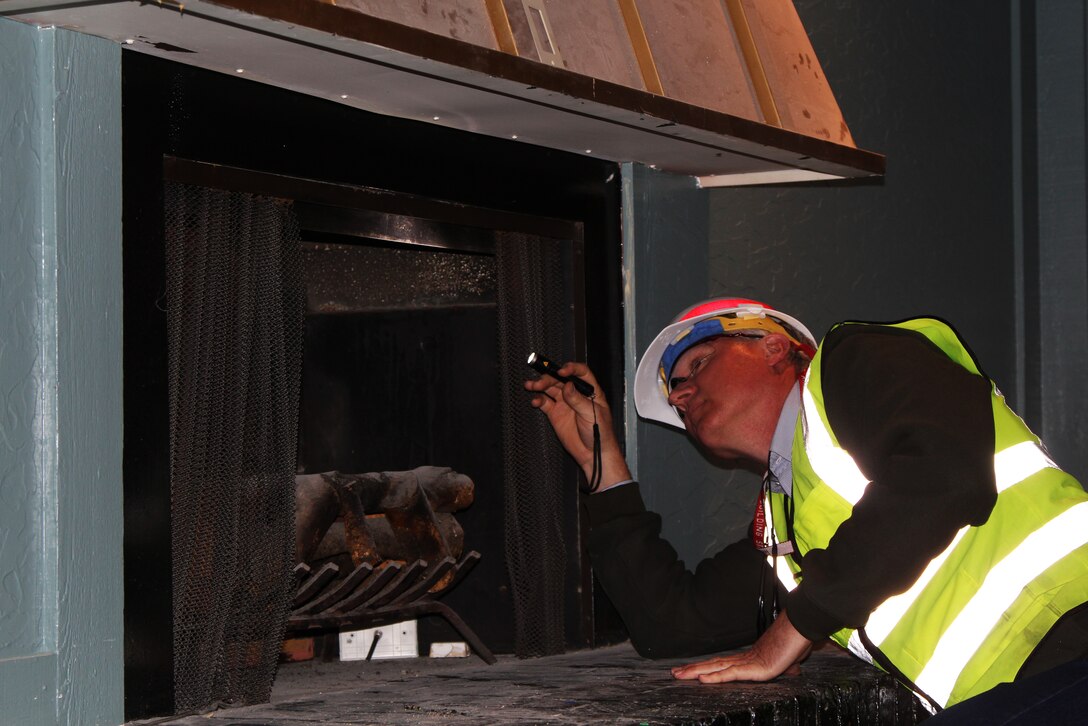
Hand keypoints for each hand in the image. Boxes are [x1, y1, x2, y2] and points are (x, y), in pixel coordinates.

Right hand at [523, 361, 631, 489]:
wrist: (593, 454)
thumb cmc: (601, 434)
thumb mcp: (592, 414)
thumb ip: (578, 400)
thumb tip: (568, 385)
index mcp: (590, 391)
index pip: (581, 373)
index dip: (571, 369)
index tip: (561, 371)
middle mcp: (576, 394)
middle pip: (561, 379)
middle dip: (549, 378)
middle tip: (539, 381)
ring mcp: (565, 403)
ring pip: (550, 389)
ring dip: (540, 385)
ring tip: (530, 385)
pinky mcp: (555, 413)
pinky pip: (544, 402)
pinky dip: (538, 400)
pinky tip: (535, 401)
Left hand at [670, 610, 811, 682]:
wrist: (800, 630)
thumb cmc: (794, 641)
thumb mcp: (787, 659)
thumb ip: (785, 665)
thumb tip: (793, 668)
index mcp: (748, 658)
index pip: (721, 663)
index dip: (705, 667)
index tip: (690, 671)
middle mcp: (743, 659)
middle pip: (712, 664)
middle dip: (693, 669)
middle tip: (674, 673)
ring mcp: (747, 662)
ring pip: (715, 668)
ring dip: (696, 672)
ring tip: (679, 675)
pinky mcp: (753, 668)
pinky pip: (730, 674)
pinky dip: (715, 677)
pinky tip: (702, 679)